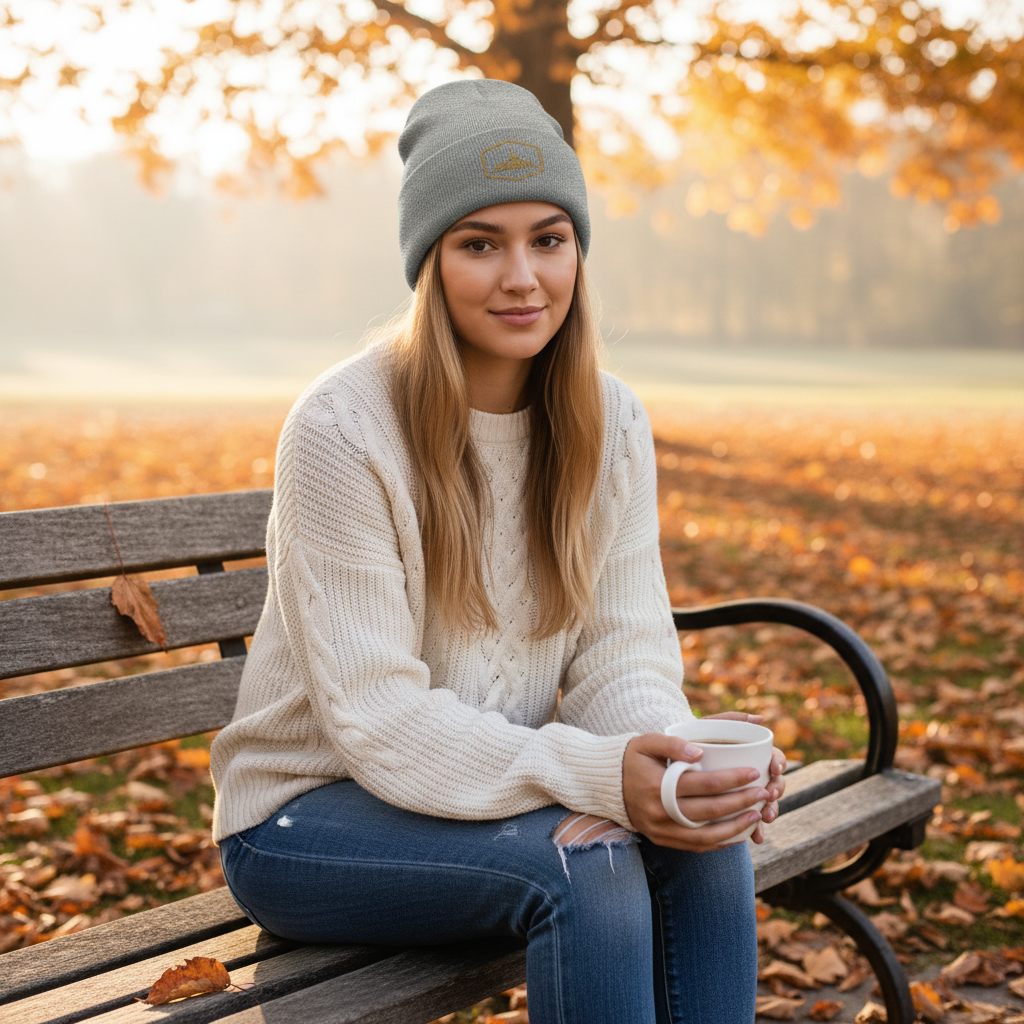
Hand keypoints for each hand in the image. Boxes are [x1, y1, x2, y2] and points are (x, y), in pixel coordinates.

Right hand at [622, 733, 768, 850]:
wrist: (606, 785)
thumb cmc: (632, 757)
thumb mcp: (647, 741)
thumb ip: (673, 743)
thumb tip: (701, 751)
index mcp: (658, 785)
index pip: (703, 784)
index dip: (732, 780)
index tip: (753, 772)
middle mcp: (660, 812)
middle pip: (710, 811)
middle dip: (741, 802)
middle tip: (764, 791)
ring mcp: (661, 830)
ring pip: (706, 836)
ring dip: (736, 827)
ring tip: (757, 814)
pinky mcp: (663, 841)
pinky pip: (697, 846)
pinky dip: (720, 842)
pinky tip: (738, 833)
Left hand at [699, 715, 786, 842]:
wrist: (672, 759)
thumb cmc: (690, 740)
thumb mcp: (704, 728)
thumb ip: (728, 719)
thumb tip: (758, 719)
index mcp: (750, 751)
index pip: (773, 756)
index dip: (779, 762)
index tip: (774, 769)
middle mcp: (752, 771)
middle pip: (774, 781)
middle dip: (776, 789)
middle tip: (769, 795)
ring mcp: (745, 790)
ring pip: (766, 803)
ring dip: (771, 810)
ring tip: (765, 817)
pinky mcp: (735, 808)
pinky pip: (749, 821)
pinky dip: (754, 829)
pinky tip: (755, 837)